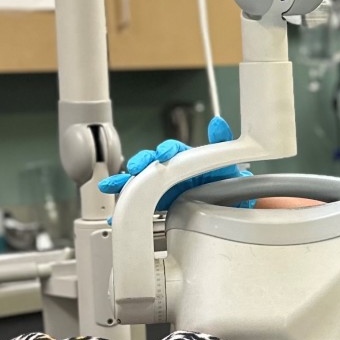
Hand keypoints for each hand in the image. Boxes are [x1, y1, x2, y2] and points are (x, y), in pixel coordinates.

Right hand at [98, 115, 251, 210]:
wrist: (228, 203)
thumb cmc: (225, 179)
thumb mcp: (227, 161)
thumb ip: (222, 142)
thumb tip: (218, 123)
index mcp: (185, 158)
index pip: (172, 150)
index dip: (166, 150)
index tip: (163, 154)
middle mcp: (171, 171)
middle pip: (151, 164)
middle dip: (140, 164)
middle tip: (134, 168)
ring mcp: (163, 187)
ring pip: (140, 183)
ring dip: (124, 183)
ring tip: (111, 186)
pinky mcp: (159, 204)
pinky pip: (141, 205)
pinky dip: (127, 210)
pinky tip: (117, 215)